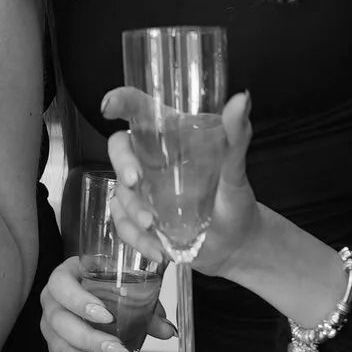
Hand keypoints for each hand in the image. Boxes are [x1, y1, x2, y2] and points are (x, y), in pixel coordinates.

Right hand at [39, 250, 163, 351]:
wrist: (90, 289)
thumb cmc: (104, 282)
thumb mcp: (126, 285)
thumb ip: (147, 304)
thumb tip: (167, 330)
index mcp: (64, 277)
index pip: (62, 285)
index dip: (80, 301)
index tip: (106, 316)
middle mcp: (52, 302)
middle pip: (61, 322)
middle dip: (90, 340)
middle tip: (119, 351)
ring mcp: (51, 327)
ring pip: (61, 349)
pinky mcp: (55, 347)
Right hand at [101, 83, 260, 276]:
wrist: (236, 246)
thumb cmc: (236, 200)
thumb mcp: (236, 169)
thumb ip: (237, 136)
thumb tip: (241, 100)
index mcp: (172, 139)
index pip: (140, 111)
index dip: (121, 101)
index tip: (109, 106)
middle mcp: (152, 161)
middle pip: (119, 148)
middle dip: (121, 163)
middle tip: (134, 181)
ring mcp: (144, 192)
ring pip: (119, 192)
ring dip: (132, 210)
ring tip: (155, 228)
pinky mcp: (140, 220)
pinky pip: (122, 225)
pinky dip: (136, 239)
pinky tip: (159, 251)